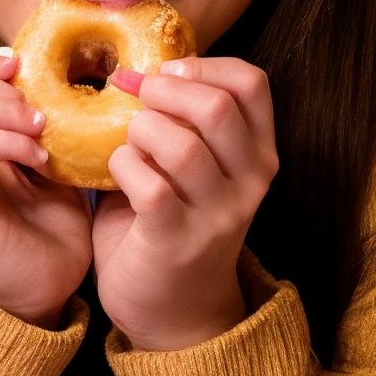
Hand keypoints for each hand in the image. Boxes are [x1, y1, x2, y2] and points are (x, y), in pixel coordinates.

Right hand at [0, 52, 92, 326]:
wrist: (49, 281)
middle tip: (42, 110)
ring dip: (7, 112)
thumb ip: (25, 112)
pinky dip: (10, 142)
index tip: (31, 75)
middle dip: (3, 88)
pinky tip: (39, 159)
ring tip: (42, 131)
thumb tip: (32, 68)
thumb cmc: (45, 218)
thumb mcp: (37, 151)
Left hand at [92, 57, 277, 350]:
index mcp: (258, 153)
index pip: (252, 83)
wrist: (173, 311)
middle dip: (164, 91)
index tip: (166, 72)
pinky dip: (123, 166)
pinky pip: (150, 185)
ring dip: (141, 130)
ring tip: (128, 141)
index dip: (203, 65)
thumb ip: (177, 120)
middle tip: (135, 98)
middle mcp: (249, 183)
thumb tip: (133, 70)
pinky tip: (116, 174)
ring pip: (184, 145)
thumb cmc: (172, 221)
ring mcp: (218, 215)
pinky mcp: (178, 241)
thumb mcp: (192, 165)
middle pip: (217, 107)